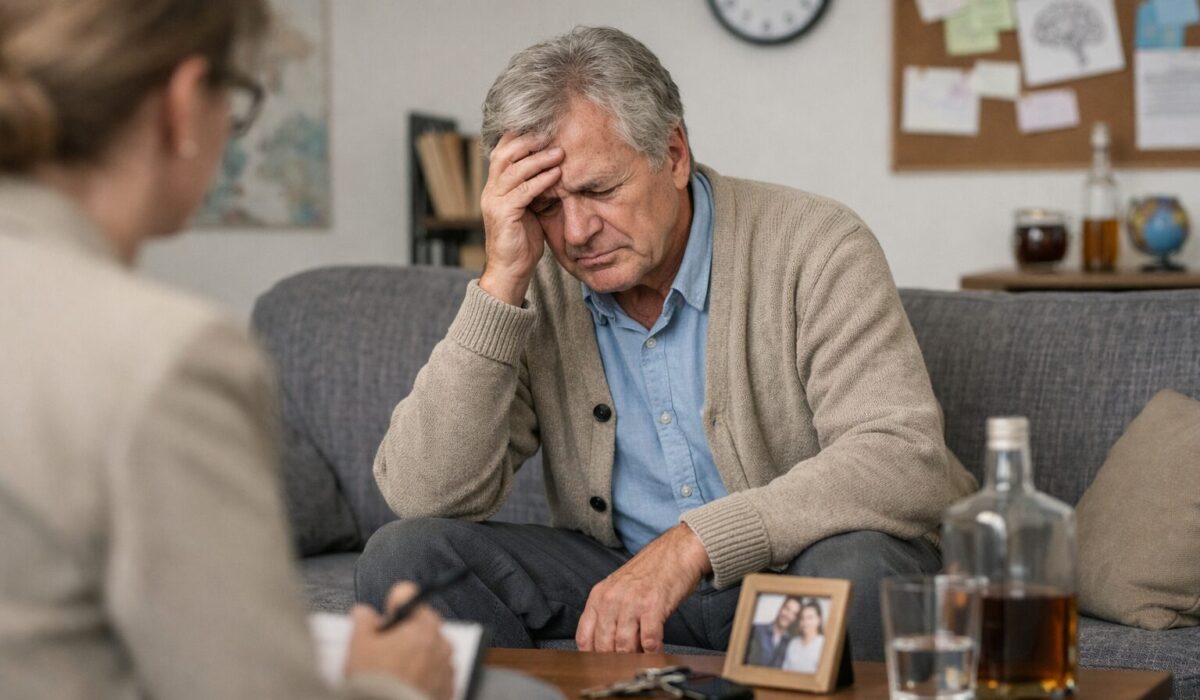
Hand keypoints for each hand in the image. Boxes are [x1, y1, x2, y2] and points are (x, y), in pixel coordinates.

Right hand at [344, 582, 454, 699]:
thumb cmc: (377, 682)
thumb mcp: (359, 645)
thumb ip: (363, 620)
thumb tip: (364, 614)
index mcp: (421, 625)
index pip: (409, 595)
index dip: (393, 603)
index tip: (387, 613)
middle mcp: (440, 642)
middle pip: (422, 624)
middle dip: (406, 631)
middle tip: (386, 649)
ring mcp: (446, 665)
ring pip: (431, 649)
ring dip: (417, 654)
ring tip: (395, 671)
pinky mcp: (448, 687)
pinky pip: (436, 672)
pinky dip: (425, 674)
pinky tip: (406, 683)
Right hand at [478, 131, 563, 305]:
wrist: (511, 270)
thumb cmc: (523, 240)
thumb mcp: (529, 208)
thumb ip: (534, 188)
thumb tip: (555, 168)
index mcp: (495, 186)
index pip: (502, 151)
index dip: (520, 137)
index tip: (544, 129)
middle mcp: (490, 190)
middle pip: (505, 153)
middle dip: (529, 141)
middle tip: (552, 135)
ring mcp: (494, 201)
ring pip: (514, 170)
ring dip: (539, 159)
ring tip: (560, 153)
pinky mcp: (503, 214)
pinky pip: (523, 191)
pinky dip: (541, 180)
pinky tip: (556, 174)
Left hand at [576, 524, 711, 653]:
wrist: (674, 552)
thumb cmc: (648, 573)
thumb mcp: (618, 589)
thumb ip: (608, 615)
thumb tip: (606, 650)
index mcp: (598, 596)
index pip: (584, 637)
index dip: (591, 656)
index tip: (600, 665)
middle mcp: (611, 599)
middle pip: (603, 645)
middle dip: (613, 661)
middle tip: (624, 667)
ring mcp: (631, 602)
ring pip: (624, 646)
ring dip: (633, 658)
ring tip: (640, 661)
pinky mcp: (653, 606)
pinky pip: (648, 639)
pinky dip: (652, 651)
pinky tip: (655, 651)